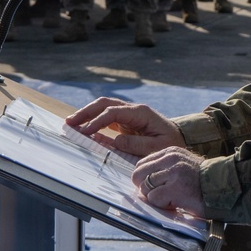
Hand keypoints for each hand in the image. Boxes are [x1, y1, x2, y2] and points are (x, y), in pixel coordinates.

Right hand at [65, 96, 185, 157]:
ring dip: (87, 114)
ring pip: (103, 108)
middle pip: (104, 104)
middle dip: (86, 112)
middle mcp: (132, 109)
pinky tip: (83, 128)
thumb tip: (115, 140)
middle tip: (70, 122)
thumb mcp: (157, 146)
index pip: (113, 112)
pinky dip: (93, 121)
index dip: (97, 121)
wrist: (180, 140)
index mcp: (140, 112)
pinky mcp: (125, 122)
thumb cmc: (171, 144)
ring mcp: (128, 114)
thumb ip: (137, 144)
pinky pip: (106, 118)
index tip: (85, 132)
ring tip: (71, 123)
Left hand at [133, 148, 205, 216]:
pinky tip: (176, 203)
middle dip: (145, 189)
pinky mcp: (176, 188)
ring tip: (172, 198)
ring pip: (145, 188)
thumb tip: (142, 182)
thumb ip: (164, 168)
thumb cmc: (204, 182)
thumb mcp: (183, 166)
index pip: (142, 164)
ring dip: (156, 198)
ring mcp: (174, 173)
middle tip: (160, 195)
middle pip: (138, 175)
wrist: (226, 188)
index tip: (154, 187)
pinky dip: (163, 205)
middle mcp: (171, 159)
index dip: (144, 179)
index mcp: (171, 152)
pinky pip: (155, 198)